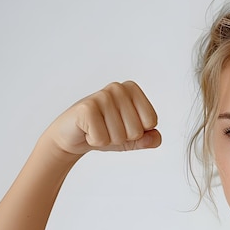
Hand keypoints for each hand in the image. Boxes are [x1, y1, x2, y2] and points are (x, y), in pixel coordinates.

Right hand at [43, 81, 161, 155]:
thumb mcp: (131, 138)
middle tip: (107, 128)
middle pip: (136, 130)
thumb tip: (156, 138)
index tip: (123, 126)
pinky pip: (102, 138)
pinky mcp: (86, 108)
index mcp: (133, 90)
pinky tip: (87, 131)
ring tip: (97, 129)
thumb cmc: (104, 132)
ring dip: (108, 140)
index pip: (151, 122)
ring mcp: (102, 96)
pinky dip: (94, 141)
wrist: (72, 136)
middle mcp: (118, 88)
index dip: (137, 132)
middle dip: (122, 138)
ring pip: (119, 136)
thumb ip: (148, 139)